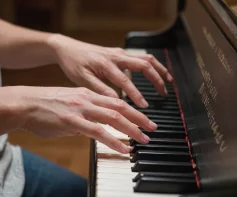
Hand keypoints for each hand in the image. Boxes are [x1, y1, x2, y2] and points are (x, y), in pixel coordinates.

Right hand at [20, 86, 156, 152]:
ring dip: (132, 129)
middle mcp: (87, 99)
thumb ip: (84, 114)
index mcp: (87, 94)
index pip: (116, 100)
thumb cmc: (44, 105)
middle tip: (152, 127)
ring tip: (143, 138)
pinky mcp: (72, 121)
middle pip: (120, 107)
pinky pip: (98, 131)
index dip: (133, 110)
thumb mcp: (69, 104)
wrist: (23, 103)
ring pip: (113, 117)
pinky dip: (114, 140)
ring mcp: (81, 109)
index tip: (143, 118)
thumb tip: (95, 127)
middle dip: (139, 118)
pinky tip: (123, 148)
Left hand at [47, 34, 172, 107]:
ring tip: (168, 82)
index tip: (144, 107)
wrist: (68, 48)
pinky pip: (141, 57)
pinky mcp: (120, 53)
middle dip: (156, 79)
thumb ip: (100, 89)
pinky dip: (152, 66)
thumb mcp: (82, 80)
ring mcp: (120, 53)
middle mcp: (116, 55)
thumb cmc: (74, 64)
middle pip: (144, 65)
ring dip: (159, 70)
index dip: (136, 94)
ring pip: (146, 58)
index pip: (125, 81)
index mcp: (106, 63)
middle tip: (164, 94)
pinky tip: (155, 74)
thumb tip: (115, 101)